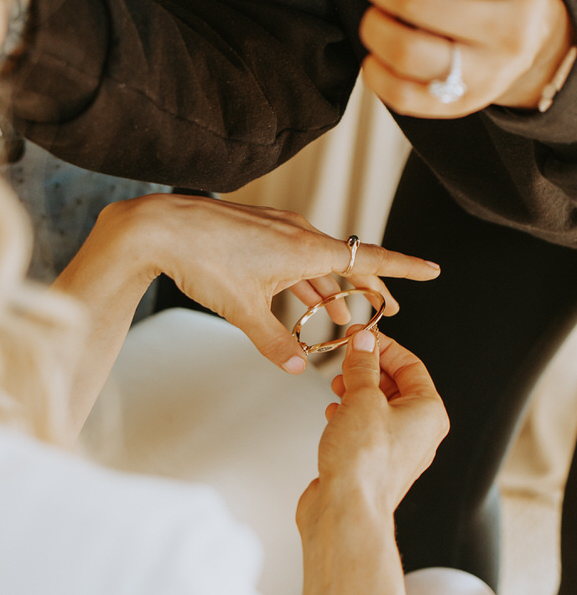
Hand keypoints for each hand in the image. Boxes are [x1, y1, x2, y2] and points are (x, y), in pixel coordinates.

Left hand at [102, 193, 440, 372]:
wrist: (160, 226)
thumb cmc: (202, 260)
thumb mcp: (242, 309)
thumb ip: (273, 340)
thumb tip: (294, 368)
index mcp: (306, 248)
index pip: (370, 258)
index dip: (405, 268)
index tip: (434, 270)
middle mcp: (298, 233)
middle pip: (348, 262)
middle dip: (370, 287)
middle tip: (389, 310)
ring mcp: (278, 230)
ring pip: (318, 261)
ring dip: (332, 289)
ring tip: (342, 315)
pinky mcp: (258, 232)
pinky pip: (294, 257)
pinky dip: (304, 280)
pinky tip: (300, 298)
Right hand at [296, 329, 447, 594]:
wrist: (345, 511)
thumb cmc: (362, 464)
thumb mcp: (362, 398)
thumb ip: (362, 366)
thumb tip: (364, 344)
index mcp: (429, 413)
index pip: (410, 365)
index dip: (383, 347)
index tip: (359, 336)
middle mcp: (419, 432)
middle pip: (395, 385)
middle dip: (367, 369)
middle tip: (344, 360)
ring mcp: (396, 450)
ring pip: (378, 407)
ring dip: (356, 391)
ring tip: (336, 386)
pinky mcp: (373, 464)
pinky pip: (365, 428)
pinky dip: (349, 415)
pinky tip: (333, 413)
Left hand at [344, 0, 573, 115]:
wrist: (521, 37)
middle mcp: (510, 29)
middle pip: (420, 4)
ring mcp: (486, 73)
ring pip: (407, 52)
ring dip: (375, 29)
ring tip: (380, 17)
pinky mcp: (459, 104)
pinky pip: (401, 96)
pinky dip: (376, 72)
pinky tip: (381, 54)